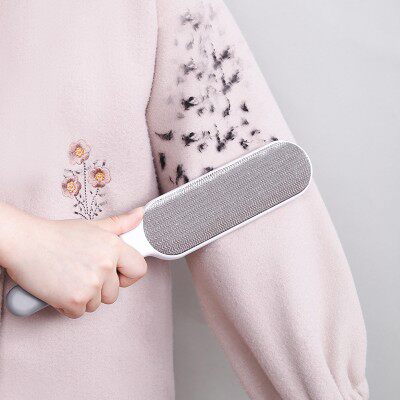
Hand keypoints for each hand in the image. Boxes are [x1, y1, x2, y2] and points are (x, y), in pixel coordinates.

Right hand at [0, 204, 146, 317]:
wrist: (25, 243)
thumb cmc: (57, 235)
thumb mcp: (93, 226)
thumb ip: (120, 223)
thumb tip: (140, 214)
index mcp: (114, 247)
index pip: (139, 270)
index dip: (128, 275)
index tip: (116, 274)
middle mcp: (106, 266)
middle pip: (115, 292)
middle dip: (101, 288)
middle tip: (82, 272)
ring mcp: (91, 285)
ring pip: (97, 304)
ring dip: (84, 296)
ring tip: (70, 277)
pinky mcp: (74, 301)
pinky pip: (79, 313)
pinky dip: (68, 305)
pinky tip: (60, 287)